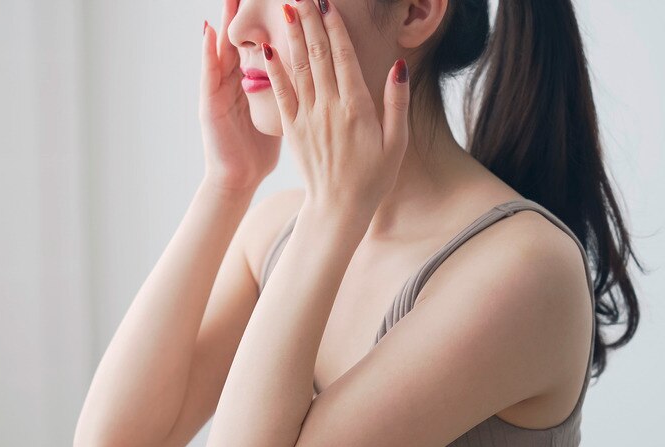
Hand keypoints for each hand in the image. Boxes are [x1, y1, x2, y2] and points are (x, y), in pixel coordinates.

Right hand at [200, 0, 281, 194]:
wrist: (236, 180)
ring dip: (226, 21)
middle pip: (243, 38)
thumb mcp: (281, 120)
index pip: (266, 43)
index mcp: (256, 83)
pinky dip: (208, 53)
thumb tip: (313, 80)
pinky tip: (209, 33)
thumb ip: (291, 97)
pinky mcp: (209, 103)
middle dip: (247, 12)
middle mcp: (235, 80)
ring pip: (223, 48)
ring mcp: (219, 90)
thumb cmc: (258, 154)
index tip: (288, 3)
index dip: (275, 22)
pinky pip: (209, 74)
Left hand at [262, 0, 410, 215]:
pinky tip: (267, 48)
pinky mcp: (293, 129)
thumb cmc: (373, 177)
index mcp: (357, 108)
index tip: (328, 3)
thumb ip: (397, 103)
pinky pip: (281, 94)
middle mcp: (329, 108)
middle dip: (310, 21)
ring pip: (299, 68)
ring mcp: (308, 118)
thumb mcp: (396, 143)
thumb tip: (397, 66)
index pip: (343, 57)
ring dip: (293, 36)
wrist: (339, 208)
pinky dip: (274, 70)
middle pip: (318, 55)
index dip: (335, 27)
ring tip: (288, 8)